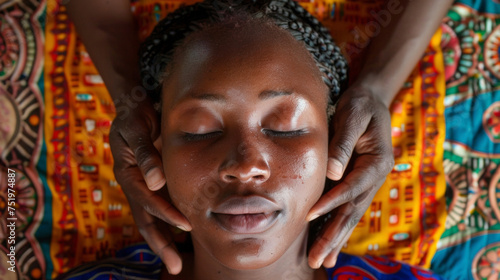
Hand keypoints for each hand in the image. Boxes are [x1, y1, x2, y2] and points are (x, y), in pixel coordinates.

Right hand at [109, 97, 191, 274]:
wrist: (133, 107)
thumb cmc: (135, 116)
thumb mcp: (137, 129)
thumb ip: (146, 153)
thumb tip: (156, 181)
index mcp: (128, 174)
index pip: (148, 200)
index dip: (166, 214)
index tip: (186, 225)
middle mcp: (134, 185)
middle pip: (145, 220)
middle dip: (160, 244)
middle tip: (175, 266)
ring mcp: (142, 187)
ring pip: (151, 220)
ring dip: (163, 240)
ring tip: (177, 261)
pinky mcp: (151, 184)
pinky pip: (158, 209)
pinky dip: (168, 224)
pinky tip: (182, 236)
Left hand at [306, 85, 394, 268]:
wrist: (372, 100)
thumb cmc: (361, 105)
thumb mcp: (353, 115)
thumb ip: (343, 143)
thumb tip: (332, 172)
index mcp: (377, 162)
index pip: (351, 187)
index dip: (331, 202)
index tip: (310, 215)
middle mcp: (375, 177)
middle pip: (353, 211)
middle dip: (334, 236)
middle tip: (317, 259)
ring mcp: (368, 183)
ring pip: (351, 216)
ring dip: (336, 239)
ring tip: (322, 261)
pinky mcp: (358, 183)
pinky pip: (347, 209)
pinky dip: (338, 227)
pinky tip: (329, 244)